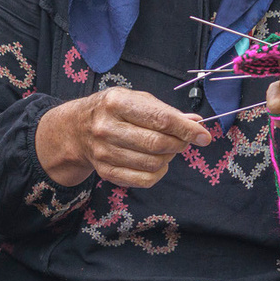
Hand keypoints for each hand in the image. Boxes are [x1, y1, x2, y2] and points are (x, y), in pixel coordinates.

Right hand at [35, 88, 214, 188]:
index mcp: (116, 103)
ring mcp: (103, 152)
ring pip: (153, 164)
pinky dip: (158, 173)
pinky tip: (156, 163)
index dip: (186, 129)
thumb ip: (165, 111)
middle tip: (183, 140)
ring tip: (165, 149)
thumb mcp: (136, 100)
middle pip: (157, 144)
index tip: (204, 135)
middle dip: (179, 144)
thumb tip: (196, 122)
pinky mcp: (105, 171)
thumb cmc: (113, 111)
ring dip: (168, 158)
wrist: (75, 130)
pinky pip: (144, 181)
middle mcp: (106, 128)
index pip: (160, 120)